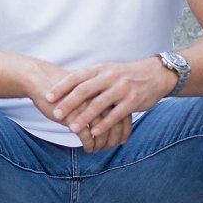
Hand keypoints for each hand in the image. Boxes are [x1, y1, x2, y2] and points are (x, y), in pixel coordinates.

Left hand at [42, 58, 176, 150]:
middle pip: (85, 90)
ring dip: (84, 117)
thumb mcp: (108, 71)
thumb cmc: (126, 75)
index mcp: (101, 69)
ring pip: (99, 104)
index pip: (77, 77)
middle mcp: (110, 77)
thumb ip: (90, 79)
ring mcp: (122, 88)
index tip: (47, 97)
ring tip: (71, 128)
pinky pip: (115, 114)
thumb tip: (65, 87)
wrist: (155, 74)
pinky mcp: (133, 100)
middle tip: (55, 114)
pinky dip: (103, 124)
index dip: (61, 87)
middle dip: (68, 103)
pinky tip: (93, 133)